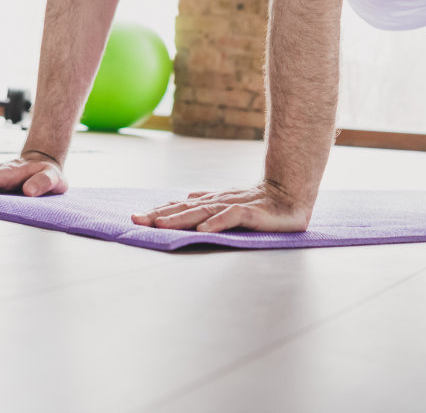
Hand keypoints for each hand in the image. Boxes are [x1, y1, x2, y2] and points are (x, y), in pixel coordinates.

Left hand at [130, 180, 312, 231]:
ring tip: (159, 224)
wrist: (290, 193)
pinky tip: (202, 230)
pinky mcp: (251, 213)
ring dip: (180, 218)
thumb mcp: (229, 202)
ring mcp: (234, 205)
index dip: (158, 211)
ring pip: (202, 212)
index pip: (180, 206)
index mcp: (211, 202)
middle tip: (135, 220)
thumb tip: (186, 197)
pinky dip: (216, 223)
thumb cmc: (259, 200)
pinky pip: (231, 217)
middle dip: (159, 215)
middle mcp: (218, 202)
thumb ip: (208, 201)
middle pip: (184, 209)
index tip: (135, 216)